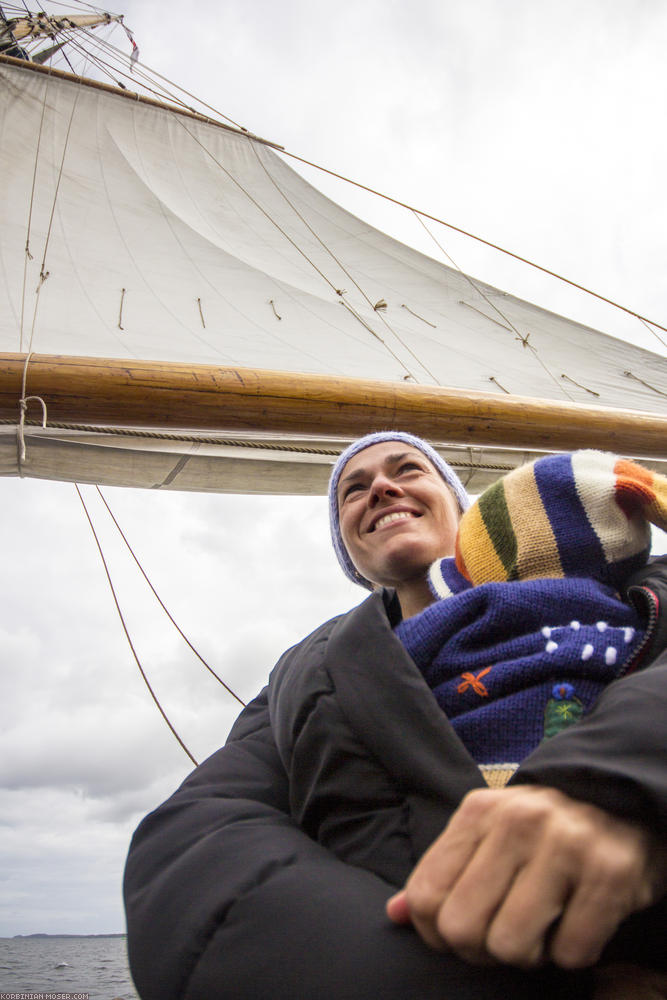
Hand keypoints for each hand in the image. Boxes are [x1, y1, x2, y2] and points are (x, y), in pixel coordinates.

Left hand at [386, 785, 665, 968]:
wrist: (621, 800)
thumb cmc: (544, 828)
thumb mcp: (488, 833)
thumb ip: (444, 872)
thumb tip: (395, 914)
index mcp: (479, 811)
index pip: (426, 895)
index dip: (436, 933)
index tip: (463, 932)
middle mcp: (517, 822)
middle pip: (461, 928)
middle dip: (480, 949)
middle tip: (505, 934)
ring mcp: (565, 845)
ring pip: (510, 946)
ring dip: (528, 954)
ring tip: (543, 927)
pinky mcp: (609, 874)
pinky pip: (570, 953)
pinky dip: (572, 954)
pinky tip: (579, 922)